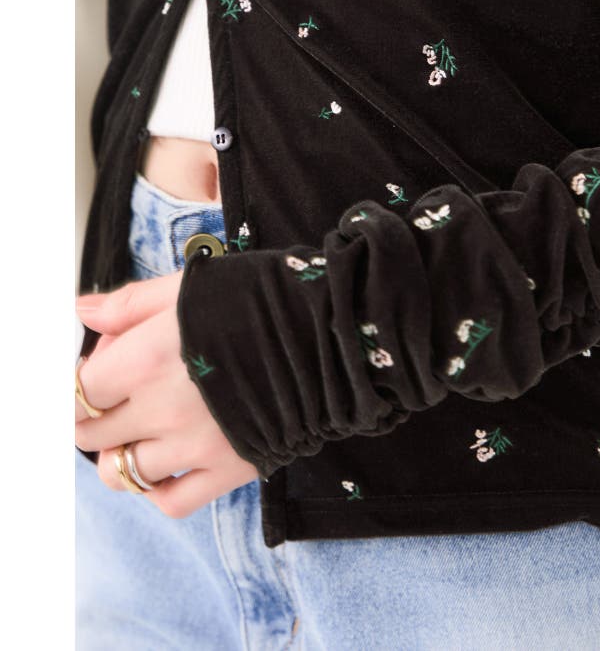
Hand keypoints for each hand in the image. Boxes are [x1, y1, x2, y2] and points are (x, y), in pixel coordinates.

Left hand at [74, 271, 257, 517]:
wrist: (331, 331)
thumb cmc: (262, 300)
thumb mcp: (191, 287)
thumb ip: (131, 303)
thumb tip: (84, 313)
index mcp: (146, 359)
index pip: (79, 391)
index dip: (85, 380)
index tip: (104, 370)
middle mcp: (162, 409)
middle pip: (91, 434)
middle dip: (96, 416)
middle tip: (121, 398)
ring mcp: (194, 446)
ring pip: (121, 474)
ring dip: (119, 456)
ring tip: (141, 434)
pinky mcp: (228, 470)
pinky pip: (171, 502)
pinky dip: (159, 490)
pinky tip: (168, 466)